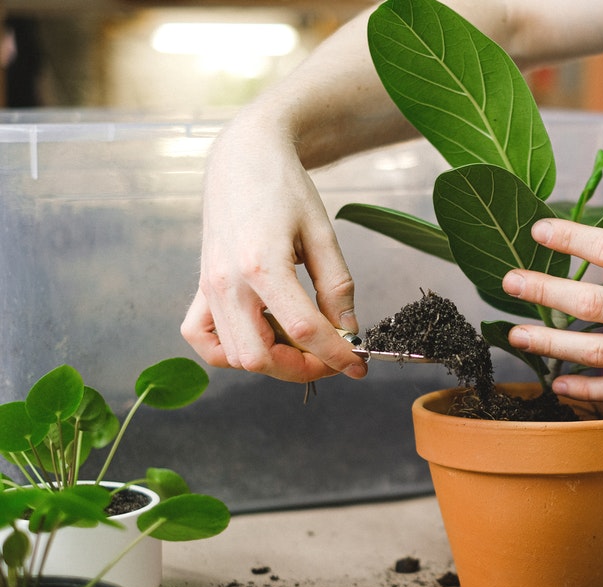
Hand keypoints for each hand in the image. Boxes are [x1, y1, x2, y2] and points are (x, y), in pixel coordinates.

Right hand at [181, 118, 367, 382]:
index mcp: (262, 264)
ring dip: (272, 361)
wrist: (244, 157)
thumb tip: (347, 330)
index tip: (358, 364)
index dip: (336, 354)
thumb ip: (337, 286)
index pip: (304, 329)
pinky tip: (259, 336)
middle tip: (330, 357)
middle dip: (302, 368)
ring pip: (234, 356)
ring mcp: (208, 287)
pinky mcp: (200, 287)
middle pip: (260, 357)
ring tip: (301, 342)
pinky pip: (202, 338)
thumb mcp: (322, 233)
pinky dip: (228, 351)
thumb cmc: (284, 187)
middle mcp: (226, 282)